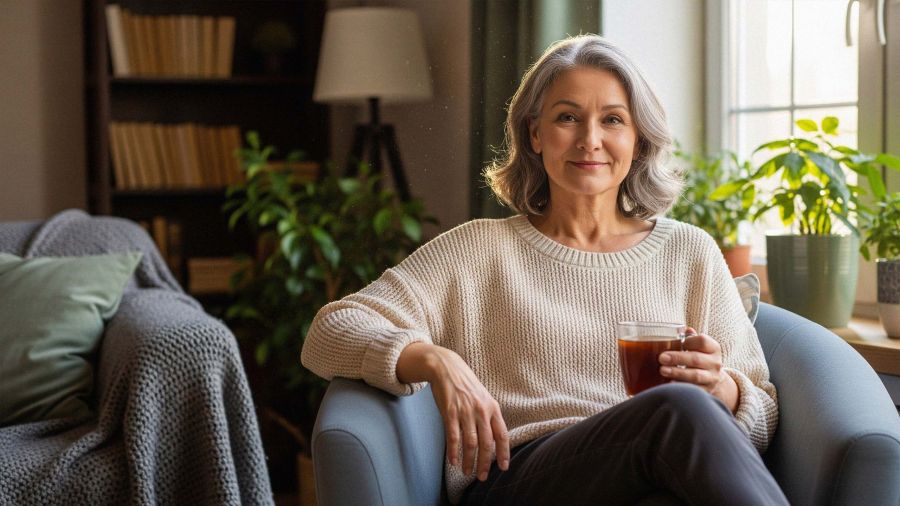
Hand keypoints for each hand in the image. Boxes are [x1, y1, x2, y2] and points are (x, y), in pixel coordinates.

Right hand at [397, 343, 509, 479]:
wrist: (447, 368)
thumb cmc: (466, 385)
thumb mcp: (483, 398)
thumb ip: (489, 416)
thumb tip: (493, 439)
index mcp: (493, 408)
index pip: (502, 435)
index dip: (503, 453)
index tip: (503, 467)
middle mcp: (481, 411)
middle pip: (486, 443)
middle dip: (484, 463)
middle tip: (481, 477)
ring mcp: (465, 411)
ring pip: (470, 443)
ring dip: (469, 461)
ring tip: (467, 472)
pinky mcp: (450, 412)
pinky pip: (453, 437)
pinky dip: (454, 451)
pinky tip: (454, 461)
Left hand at [658, 328, 738, 412]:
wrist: (715, 380)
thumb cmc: (700, 358)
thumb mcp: (699, 347)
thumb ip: (691, 338)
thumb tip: (683, 329)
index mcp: (713, 348)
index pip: (702, 341)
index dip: (689, 341)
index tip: (679, 343)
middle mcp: (715, 363)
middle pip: (696, 359)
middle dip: (677, 358)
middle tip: (661, 358)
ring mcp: (711, 378)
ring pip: (695, 376)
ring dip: (677, 373)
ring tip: (662, 370)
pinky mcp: (706, 391)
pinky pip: (693, 389)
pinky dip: (681, 387)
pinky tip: (669, 384)